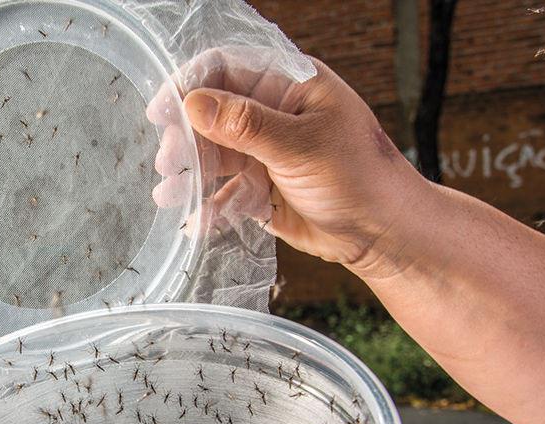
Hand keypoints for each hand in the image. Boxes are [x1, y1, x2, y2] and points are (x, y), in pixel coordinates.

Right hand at [149, 50, 430, 279]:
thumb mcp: (301, 146)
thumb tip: (194, 103)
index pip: (227, 68)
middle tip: (168, 163)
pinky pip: (223, 191)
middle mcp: (273, 113)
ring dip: (189, 173)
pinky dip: (207, 206)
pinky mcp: (260, 187)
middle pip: (211, 113)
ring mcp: (265, 151)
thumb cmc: (359, 177)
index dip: (191, 85)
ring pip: (212, 154)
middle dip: (185, 138)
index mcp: (289, 84)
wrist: (383, 234)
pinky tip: (196, 222)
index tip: (162, 112)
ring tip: (170, 195)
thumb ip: (246, 125)